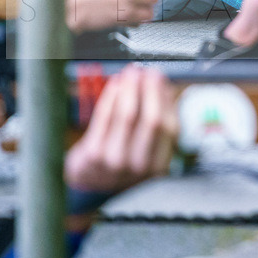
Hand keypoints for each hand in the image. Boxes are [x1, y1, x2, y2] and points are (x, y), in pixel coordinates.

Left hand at [64, 65, 177, 192]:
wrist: (88, 185)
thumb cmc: (121, 164)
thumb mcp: (146, 153)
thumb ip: (158, 126)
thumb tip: (164, 90)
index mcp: (159, 166)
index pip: (170, 127)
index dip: (166, 100)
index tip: (162, 81)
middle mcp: (139, 165)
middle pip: (151, 120)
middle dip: (150, 90)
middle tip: (147, 73)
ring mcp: (114, 161)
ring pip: (127, 115)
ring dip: (130, 88)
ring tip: (131, 73)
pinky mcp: (92, 154)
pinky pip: (104, 118)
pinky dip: (111, 97)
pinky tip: (115, 85)